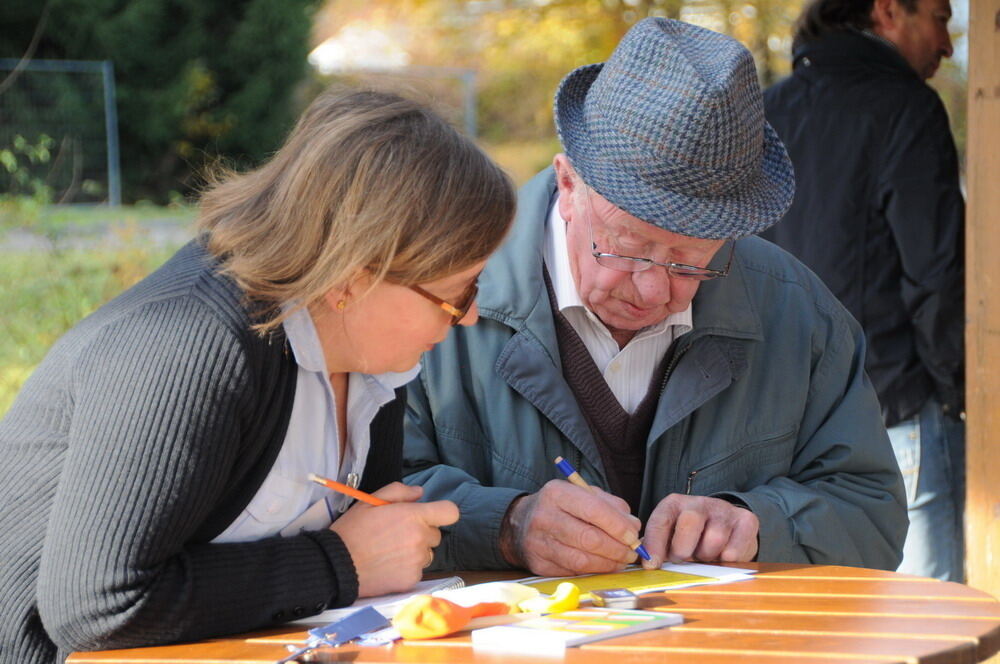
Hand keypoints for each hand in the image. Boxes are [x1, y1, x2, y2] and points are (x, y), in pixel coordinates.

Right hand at [330, 482, 458, 597]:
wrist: (337, 565)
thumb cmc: (353, 530)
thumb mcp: (370, 501)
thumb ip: (399, 492)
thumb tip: (420, 493)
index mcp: (415, 516)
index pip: (450, 512)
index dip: (441, 512)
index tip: (429, 515)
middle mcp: (421, 539)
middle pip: (435, 534)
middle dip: (421, 532)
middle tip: (397, 534)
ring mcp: (417, 561)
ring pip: (426, 554)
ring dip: (415, 551)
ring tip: (390, 551)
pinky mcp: (411, 580)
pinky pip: (417, 571)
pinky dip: (406, 568)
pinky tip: (387, 566)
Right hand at [499, 480, 640, 575]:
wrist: (519, 524)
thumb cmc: (560, 507)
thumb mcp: (582, 494)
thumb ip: (610, 505)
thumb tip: (633, 526)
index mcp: (556, 493)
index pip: (593, 510)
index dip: (618, 525)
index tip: (634, 535)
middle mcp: (544, 517)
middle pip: (588, 538)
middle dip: (617, 548)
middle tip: (633, 552)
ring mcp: (539, 543)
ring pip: (582, 560)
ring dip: (609, 564)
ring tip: (622, 560)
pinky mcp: (539, 565)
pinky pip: (573, 572)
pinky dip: (594, 571)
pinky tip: (604, 566)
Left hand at [641, 494, 757, 568]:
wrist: (727, 527)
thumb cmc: (691, 537)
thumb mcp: (670, 538)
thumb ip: (655, 548)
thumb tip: (643, 564)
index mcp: (674, 504)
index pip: (660, 520)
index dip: (654, 545)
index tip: (652, 566)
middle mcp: (698, 503)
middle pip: (689, 523)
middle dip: (683, 549)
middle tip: (684, 559)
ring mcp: (723, 510)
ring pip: (714, 539)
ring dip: (707, 556)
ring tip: (705, 555)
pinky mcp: (746, 520)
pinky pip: (735, 548)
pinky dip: (727, 559)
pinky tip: (723, 557)